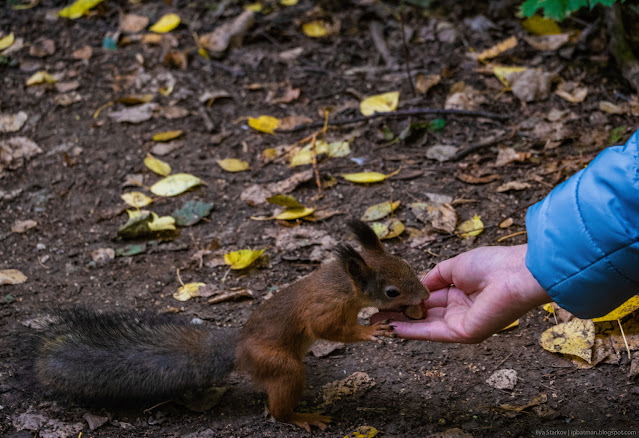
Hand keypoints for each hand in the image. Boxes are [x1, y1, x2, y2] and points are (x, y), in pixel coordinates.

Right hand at [381, 245, 550, 342]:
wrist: (515, 274)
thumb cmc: (490, 264)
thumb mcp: (453, 267)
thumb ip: (432, 278)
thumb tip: (414, 287)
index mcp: (459, 292)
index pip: (427, 298)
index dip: (406, 298)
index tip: (386, 297)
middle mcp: (458, 309)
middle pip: (422, 314)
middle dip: (398, 313)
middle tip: (373, 312)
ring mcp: (460, 323)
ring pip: (423, 324)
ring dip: (399, 323)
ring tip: (375, 320)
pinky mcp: (463, 333)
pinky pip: (431, 332)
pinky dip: (411, 331)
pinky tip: (392, 327)